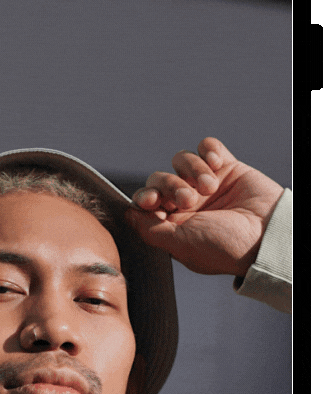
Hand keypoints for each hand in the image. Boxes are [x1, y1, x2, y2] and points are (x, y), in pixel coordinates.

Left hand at [125, 138, 284, 277]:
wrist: (267, 236)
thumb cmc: (225, 247)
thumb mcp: (180, 244)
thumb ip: (150, 230)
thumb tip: (127, 215)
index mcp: (174, 224)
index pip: (146, 201)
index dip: (145, 196)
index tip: (153, 201)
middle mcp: (188, 204)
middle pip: (160, 178)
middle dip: (170, 185)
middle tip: (189, 199)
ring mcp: (206, 184)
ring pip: (182, 160)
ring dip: (192, 170)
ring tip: (210, 186)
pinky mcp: (227, 167)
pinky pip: (207, 146)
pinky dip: (209, 151)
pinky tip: (218, 165)